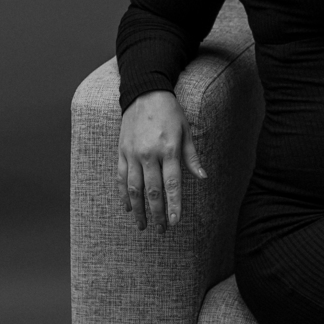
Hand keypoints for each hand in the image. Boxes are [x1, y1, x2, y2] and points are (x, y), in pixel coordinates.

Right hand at [117, 91, 205, 230]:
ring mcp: (133, 154)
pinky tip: (128, 207)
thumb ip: (191, 156)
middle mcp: (149, 154)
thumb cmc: (170, 112)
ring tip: (142, 225)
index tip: (175, 222)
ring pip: (133, 188)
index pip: (172, 184)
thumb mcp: (186, 131)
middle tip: (161, 230)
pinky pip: (120, 177)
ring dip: (138, 210)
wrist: (144, 92)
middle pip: (152, 191)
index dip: (173, 205)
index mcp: (168, 150)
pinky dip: (123, 194)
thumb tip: (202, 176)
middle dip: (157, 213)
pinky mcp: (121, 151)